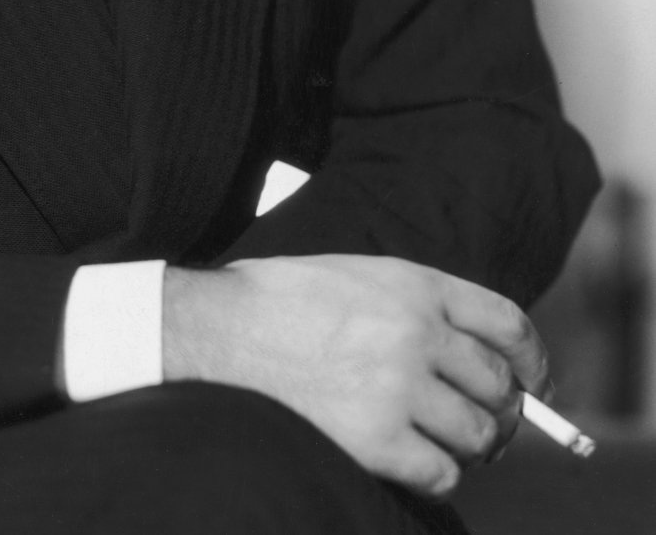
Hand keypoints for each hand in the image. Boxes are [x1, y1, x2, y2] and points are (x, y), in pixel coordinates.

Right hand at [162, 255, 548, 497]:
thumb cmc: (276, 302)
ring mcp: (400, 388)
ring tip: (442, 444)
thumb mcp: (355, 275)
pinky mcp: (377, 439)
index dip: (532, 358)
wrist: (214, 332)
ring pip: (478, 435)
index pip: (507, 322)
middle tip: (484, 426)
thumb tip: (472, 354)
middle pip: (499, 387)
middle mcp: (417, 332)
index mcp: (413, 284)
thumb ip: (414, 303)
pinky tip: (411, 463)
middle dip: (500, 412)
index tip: (535, 382)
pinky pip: (442, 473)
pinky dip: (436, 475)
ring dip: (468, 446)